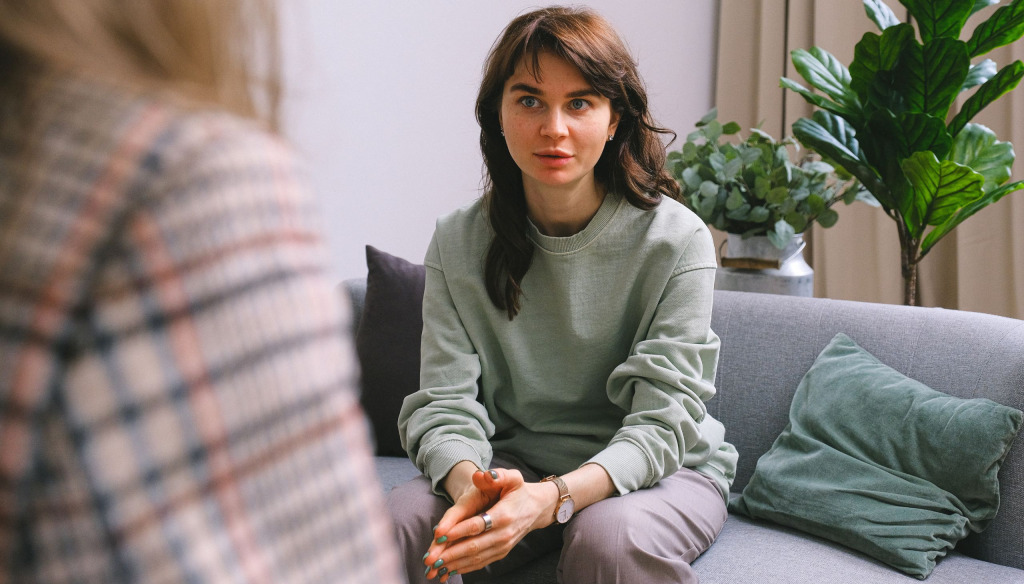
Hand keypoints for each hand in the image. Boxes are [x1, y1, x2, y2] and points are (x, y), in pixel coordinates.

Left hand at [423, 469, 555, 580]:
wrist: (536, 508)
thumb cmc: (519, 491)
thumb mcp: (513, 478)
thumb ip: (499, 475)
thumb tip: (481, 475)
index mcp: (505, 515)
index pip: (478, 524)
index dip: (458, 530)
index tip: (439, 536)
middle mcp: (504, 534)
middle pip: (474, 546)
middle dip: (450, 554)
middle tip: (429, 559)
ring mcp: (502, 546)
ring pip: (476, 558)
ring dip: (454, 564)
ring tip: (433, 569)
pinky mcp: (500, 553)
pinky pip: (480, 563)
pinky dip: (463, 568)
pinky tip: (448, 571)